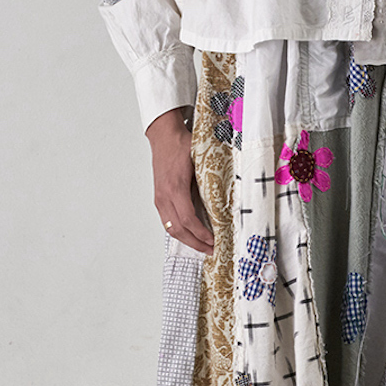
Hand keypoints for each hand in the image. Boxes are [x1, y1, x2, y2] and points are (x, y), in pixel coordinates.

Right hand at [145, 108, 213, 252]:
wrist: (164, 136)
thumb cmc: (182, 145)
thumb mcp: (200, 161)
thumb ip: (209, 180)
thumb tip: (226, 197)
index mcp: (175, 188)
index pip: (188, 219)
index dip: (201, 234)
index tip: (214, 240)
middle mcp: (164, 196)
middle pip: (178, 229)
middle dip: (195, 243)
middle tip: (211, 250)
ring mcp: (159, 198)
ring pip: (170, 228)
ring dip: (187, 240)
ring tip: (202, 245)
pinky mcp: (158, 198)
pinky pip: (167, 221)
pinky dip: (179, 231)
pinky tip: (190, 234)